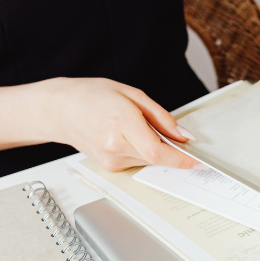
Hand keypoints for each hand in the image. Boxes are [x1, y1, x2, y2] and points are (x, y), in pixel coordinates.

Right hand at [40, 78, 199, 171]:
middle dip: (170, 147)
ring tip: (135, 126)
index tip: (198, 160)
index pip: (158, 151)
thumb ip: (161, 116)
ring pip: (148, 160)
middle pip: (157, 157)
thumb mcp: (132, 94)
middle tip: (168, 131)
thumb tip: (183, 135)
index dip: (181, 159)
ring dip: (153, 148)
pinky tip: (126, 135)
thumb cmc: (92, 96)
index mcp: (122, 123)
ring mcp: (110, 160)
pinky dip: (141, 151)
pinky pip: (136, 162)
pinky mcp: (109, 166)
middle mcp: (115, 146)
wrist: (61, 109)